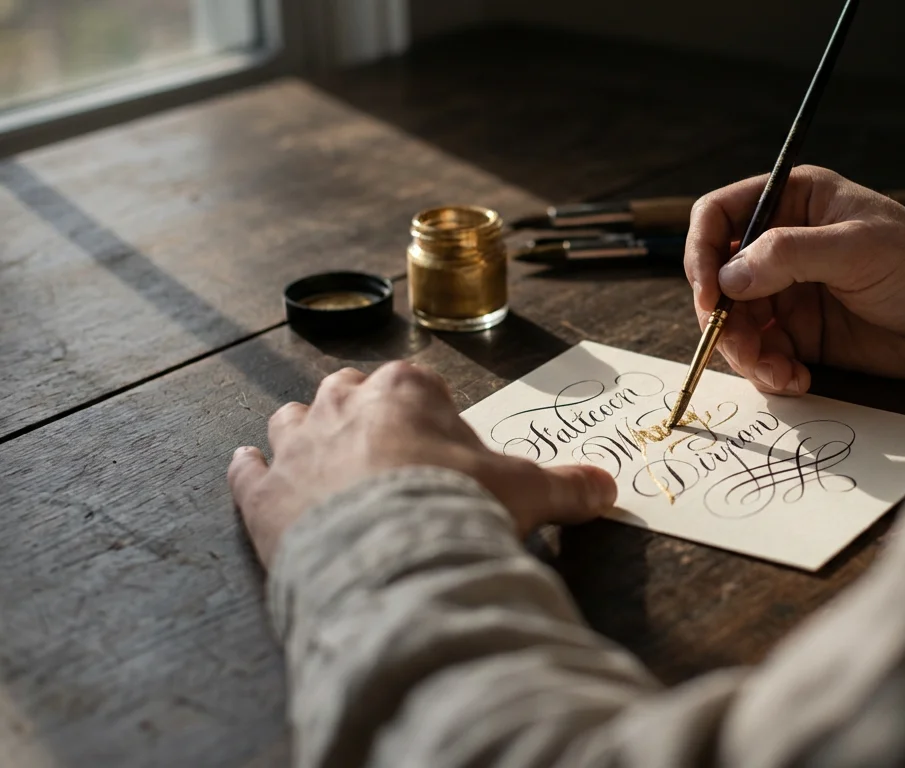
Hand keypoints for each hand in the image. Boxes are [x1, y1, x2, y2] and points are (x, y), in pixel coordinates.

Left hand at [228, 362, 616, 567]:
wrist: (391, 561)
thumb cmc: (459, 510)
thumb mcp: (527, 493)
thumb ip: (567, 487)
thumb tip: (608, 487)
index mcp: (407, 392)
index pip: (417, 384)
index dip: (431, 414)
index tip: (442, 446)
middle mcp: (343, 405)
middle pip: (347, 390)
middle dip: (362, 410)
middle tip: (385, 447)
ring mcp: (297, 447)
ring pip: (291, 418)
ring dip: (303, 433)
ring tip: (319, 455)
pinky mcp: (263, 494)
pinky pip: (246, 469)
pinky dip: (249, 469)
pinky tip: (249, 467)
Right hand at [685, 165, 904, 392]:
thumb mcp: (857, 248)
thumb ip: (789, 255)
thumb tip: (728, 276)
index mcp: (794, 201)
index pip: (719, 216)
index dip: (701, 253)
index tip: (708, 295)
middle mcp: (783, 245)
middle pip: (718, 279)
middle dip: (722, 317)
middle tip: (740, 347)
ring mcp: (790, 293)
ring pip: (736, 323)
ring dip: (745, 353)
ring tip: (778, 373)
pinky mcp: (804, 336)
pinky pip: (764, 355)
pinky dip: (770, 372)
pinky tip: (797, 380)